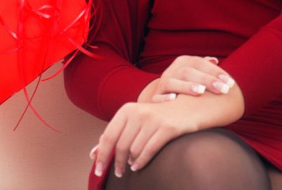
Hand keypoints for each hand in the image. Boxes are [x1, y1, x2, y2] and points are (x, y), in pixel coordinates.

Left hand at [91, 87, 244, 177]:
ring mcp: (153, 119)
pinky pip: (148, 151)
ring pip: (134, 150)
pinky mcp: (167, 128)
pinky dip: (141, 162)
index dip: (101, 155)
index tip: (97, 170)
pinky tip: (139, 166)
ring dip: (131, 162)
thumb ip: (117, 134)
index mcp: (127, 109)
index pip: (108, 135)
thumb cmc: (160, 116)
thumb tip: (92, 153)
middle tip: (118, 173)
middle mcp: (138, 112)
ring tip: (132, 167)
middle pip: (121, 146)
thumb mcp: (137, 120)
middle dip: (117, 163)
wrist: (189, 107)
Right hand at [138, 56, 234, 102]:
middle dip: (207, 80)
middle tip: (223, 90)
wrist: (159, 97)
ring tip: (200, 92)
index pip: (199, 62)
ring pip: (171, 82)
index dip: (215, 71)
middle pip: (188, 71)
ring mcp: (161, 84)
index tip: (230, 83)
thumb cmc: (184, 85)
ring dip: (186, 86)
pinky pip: (157, 98)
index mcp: (182, 62)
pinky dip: (164, 99)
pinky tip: (174, 100)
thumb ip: (204, 67)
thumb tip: (215, 60)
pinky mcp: (153, 99)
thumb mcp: (193, 73)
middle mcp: (171, 71)